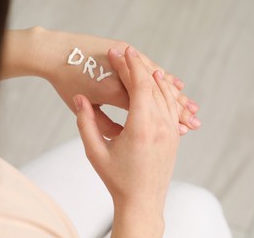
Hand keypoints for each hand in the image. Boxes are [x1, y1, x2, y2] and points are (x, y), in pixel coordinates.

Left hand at [38, 29, 198, 136]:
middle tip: (196, 120)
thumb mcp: (81, 106)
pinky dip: (163, 76)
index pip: (146, 110)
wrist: (57, 52)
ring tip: (191, 105)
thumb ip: (102, 122)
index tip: (183, 131)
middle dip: (178, 108)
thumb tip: (123, 133)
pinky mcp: (124, 48)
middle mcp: (123, 74)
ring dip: (174, 93)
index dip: (165, 121)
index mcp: (112, 91)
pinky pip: (150, 64)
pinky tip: (174, 83)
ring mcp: (126, 59)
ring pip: (157, 78)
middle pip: (157, 94)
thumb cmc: (67, 84)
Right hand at [74, 46, 179, 236]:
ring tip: (140, 62)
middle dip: (139, 65)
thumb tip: (80, 98)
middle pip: (154, 85)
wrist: (141, 202)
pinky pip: (170, 106)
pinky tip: (157, 84)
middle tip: (126, 51)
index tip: (120, 50)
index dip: (129, 65)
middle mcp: (161, 126)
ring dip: (153, 76)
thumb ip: (86, 122)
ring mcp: (171, 131)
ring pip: (165, 94)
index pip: (139, 85)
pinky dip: (163, 91)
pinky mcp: (173, 136)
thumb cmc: (115, 179)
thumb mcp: (95, 151)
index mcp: (141, 127)